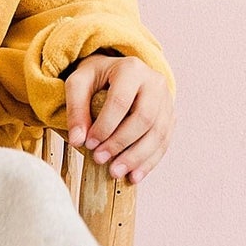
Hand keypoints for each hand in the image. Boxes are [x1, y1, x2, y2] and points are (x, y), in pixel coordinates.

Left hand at [63, 53, 173, 183]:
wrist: (118, 73)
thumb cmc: (96, 79)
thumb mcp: (78, 83)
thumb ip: (75, 108)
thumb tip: (77, 140)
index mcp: (131, 69)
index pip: (121, 101)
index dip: (105, 125)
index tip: (89, 143)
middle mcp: (154, 82)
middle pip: (144, 118)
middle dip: (121, 143)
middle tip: (100, 160)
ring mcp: (166, 100)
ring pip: (158, 133)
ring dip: (137, 157)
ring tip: (116, 173)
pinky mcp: (170, 116)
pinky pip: (164, 142)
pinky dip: (149, 161)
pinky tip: (134, 176)